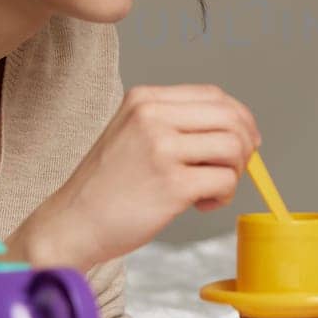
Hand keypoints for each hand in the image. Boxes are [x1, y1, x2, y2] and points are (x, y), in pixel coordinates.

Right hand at [15, 85, 259, 270]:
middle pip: (231, 117)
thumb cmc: (107, 185)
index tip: (244, 140)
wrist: (72, 222)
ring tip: (211, 189)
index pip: (214, 95)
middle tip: (235, 168)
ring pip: (233, 147)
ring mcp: (162, 149)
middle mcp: (153, 117)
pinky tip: (201, 204)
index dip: (239, 118)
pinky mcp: (172, 185)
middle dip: (245, 144)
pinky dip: (223, 195)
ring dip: (234, 172)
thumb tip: (239, 130)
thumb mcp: (132, 133)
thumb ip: (175, 123)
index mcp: (145, 99)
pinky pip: (224, 181)